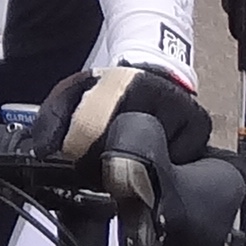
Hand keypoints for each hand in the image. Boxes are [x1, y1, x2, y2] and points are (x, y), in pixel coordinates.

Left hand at [39, 62, 213, 165]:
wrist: (152, 77)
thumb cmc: (107, 92)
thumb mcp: (72, 94)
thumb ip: (50, 120)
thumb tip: (43, 152)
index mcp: (118, 82)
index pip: (90, 131)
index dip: (78, 152)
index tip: (76, 157)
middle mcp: (155, 92)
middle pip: (122, 152)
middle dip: (105, 166)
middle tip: (101, 161)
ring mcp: (183, 109)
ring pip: (153, 163)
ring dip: (136, 168)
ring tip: (130, 149)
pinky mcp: (201, 126)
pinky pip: (179, 164)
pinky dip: (164, 167)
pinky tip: (155, 150)